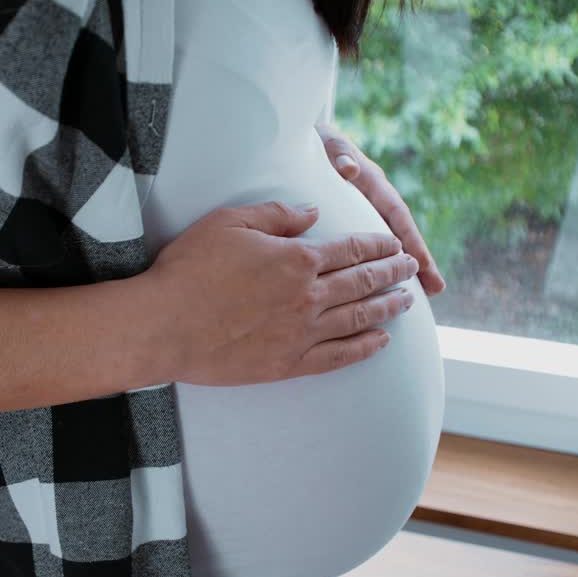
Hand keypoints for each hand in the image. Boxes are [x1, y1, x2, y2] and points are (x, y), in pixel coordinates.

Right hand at [145, 202, 418, 385]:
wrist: (165, 326)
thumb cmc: (190, 269)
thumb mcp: (230, 223)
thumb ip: (276, 215)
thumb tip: (313, 213)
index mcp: (297, 258)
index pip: (351, 249)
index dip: (377, 245)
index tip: (394, 243)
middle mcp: (308, 296)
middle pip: (363, 282)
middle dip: (392, 273)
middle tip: (411, 268)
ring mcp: (301, 333)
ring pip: (358, 319)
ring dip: (387, 308)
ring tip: (406, 302)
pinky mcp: (288, 363)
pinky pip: (338, 356)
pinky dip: (364, 348)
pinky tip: (380, 341)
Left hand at [315, 122, 445, 295]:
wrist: (308, 141)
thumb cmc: (320, 143)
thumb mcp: (331, 146)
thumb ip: (340, 154)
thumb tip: (349, 169)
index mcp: (374, 185)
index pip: (396, 215)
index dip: (410, 239)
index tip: (422, 263)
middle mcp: (376, 202)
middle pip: (400, 235)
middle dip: (418, 262)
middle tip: (436, 290)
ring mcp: (367, 212)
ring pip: (387, 245)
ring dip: (401, 268)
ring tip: (420, 297)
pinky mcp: (354, 221)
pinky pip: (369, 248)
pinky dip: (378, 267)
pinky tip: (379, 292)